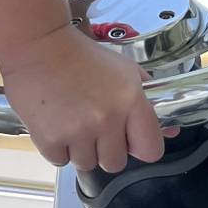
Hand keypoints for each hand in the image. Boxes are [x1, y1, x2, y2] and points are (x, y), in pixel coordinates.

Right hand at [1, 24, 170, 171]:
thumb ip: (149, 101)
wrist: (36, 44)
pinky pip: (60, 160)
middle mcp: (106, 119)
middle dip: (104, 147)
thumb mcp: (123, 69)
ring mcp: (77, 130)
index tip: (126, 136)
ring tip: (69, 119)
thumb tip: (171, 130)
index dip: (139, 146)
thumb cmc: (81, 55)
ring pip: (87, 164)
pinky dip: (56, 147)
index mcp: (130, 100)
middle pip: (115, 163)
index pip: (151, 151)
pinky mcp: (49, 138)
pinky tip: (53, 122)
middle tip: (90, 123)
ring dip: (79, 148)